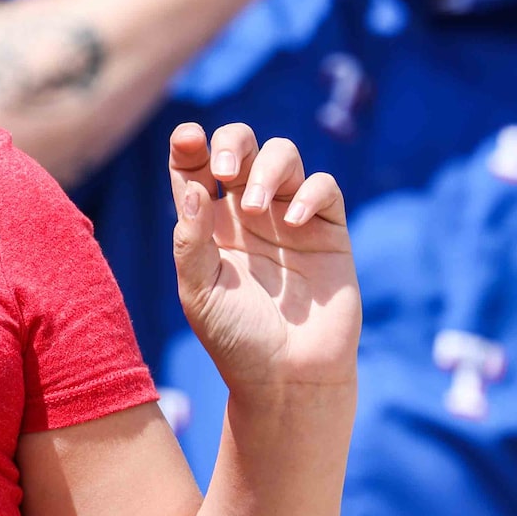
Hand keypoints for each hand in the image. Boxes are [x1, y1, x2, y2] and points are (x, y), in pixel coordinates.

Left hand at [170, 122, 357, 392]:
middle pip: (242, 147)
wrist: (288, 376)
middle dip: (234, 142)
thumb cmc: (236, 338)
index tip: (188, 138)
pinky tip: (290, 223)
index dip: (189, 146)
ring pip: (284, 156)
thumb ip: (191, 241)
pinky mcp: (328, 232)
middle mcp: (248, 214)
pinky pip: (323, 188)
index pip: (195, 169)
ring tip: (253, 207)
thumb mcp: (199, 292)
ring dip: (267, 167)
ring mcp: (290, 218)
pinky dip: (308, 193)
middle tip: (225, 170)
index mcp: (209, 224)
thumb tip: (196, 189)